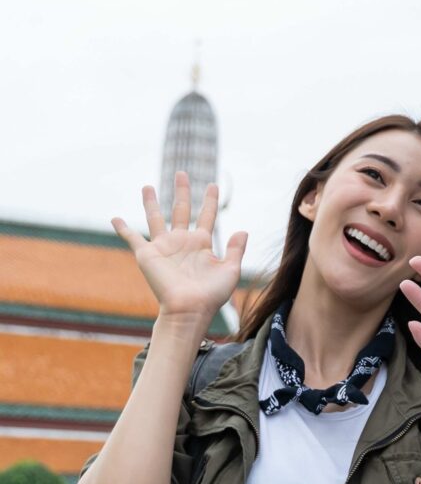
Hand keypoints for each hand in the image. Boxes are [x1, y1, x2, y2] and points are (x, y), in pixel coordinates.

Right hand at [112, 171, 246, 334]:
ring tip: (147, 185)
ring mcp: (164, 246)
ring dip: (152, 202)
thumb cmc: (211, 295)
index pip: (207, 215)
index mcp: (202, 243)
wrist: (189, 310)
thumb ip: (236, 249)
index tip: (213, 184)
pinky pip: (133, 238)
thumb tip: (242, 230)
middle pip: (182, 209)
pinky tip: (115, 218)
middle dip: (182, 191)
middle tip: (181, 173)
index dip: (210, 200)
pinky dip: (123, 229)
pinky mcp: (147, 254)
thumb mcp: (230, 270)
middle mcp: (182, 241)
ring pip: (156, 217)